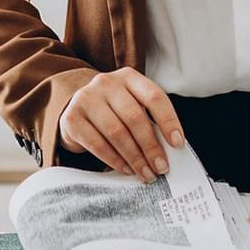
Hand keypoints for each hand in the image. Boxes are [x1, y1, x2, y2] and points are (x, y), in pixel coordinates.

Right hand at [58, 67, 184, 181]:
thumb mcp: (132, 104)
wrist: (77, 108)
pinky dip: (115, 160)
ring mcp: (86, 99)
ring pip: (117, 132)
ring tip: (145, 173)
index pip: (154, 97)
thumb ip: (149, 119)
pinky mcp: (72, 118)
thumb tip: (170, 148)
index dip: (168, 121)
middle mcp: (107, 83)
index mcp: (129, 77)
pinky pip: (97, 144)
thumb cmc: (113, 109)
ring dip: (135, 157)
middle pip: (135, 117)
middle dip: (151, 146)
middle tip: (161, 167)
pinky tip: (126, 169)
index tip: (177, 143)